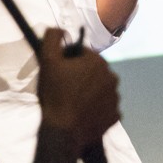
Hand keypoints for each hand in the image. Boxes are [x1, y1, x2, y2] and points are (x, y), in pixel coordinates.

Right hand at [36, 28, 120, 145]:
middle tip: (66, 90)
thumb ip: (52, 37)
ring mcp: (116, 98)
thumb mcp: (47, 61)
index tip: (60, 74)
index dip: (68, 62)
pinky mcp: (115, 116)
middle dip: (81, 77)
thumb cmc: (55, 95)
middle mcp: (112, 78)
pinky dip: (97, 109)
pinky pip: (106, 107)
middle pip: (93, 72)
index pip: (82, 55)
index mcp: (98, 62)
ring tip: (74, 103)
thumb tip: (61, 30)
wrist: (63, 131)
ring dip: (90, 92)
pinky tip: (84, 114)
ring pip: (101, 89)